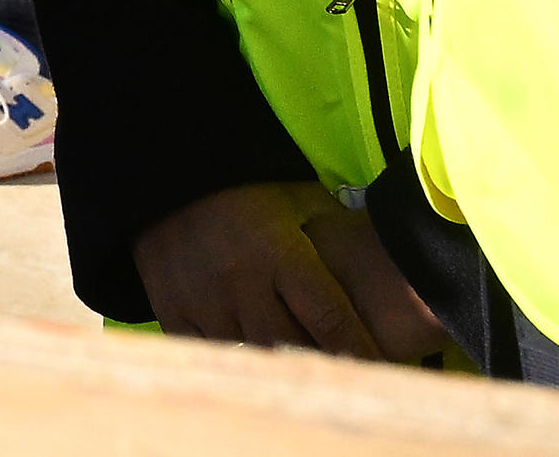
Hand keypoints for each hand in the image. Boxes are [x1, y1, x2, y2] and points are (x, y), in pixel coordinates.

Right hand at [135, 181, 450, 362]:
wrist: (166, 177)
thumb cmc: (249, 191)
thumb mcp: (300, 201)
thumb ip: (337, 234)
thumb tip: (391, 251)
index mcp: (279, 252)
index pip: (330, 319)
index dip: (358, 351)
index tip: (378, 373)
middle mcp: (240, 279)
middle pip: (290, 346)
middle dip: (319, 365)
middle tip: (343, 381)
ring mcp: (202, 296)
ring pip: (249, 354)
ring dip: (276, 365)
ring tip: (300, 373)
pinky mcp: (171, 307)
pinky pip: (208, 352)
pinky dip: (231, 360)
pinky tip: (250, 360)